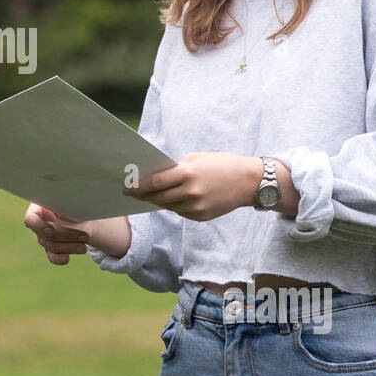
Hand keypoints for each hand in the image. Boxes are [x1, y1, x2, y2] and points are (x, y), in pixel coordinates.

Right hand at [23, 203, 92, 265]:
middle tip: (85, 235)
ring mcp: (44, 236)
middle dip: (66, 236)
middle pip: (45, 235)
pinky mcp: (51, 247)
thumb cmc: (76, 201)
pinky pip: (52, 257)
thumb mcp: (72, 199)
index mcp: (40, 206)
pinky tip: (67, 258)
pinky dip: (60, 259)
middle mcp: (40, 222)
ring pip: (51, 247)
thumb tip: (67, 202)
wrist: (84, 211)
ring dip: (70, 247)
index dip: (40, 226)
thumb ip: (66, 202)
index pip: (30, 219)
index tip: (54, 226)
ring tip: (85, 245)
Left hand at [122, 152, 258, 222]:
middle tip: (133, 193)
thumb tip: (157, 176)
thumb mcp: (197, 158)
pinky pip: (181, 212)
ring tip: (149, 196)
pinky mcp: (202, 217)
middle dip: (143, 195)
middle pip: (158, 197)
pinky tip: (172, 199)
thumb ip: (176, 168)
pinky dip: (174, 206)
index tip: (126, 187)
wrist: (249, 182)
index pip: (155, 183)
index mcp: (188, 174)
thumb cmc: (222, 164)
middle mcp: (190, 193)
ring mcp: (196, 207)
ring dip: (158, 201)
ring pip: (168, 206)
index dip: (138, 186)